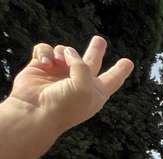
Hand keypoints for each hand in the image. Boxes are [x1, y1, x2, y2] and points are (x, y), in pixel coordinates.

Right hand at [9, 36, 134, 133]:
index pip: (112, 79)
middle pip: (91, 61)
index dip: (120, 70)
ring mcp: (59, 74)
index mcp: (95, 91)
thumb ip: (82, 65)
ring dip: (62, 52)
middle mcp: (78, 81)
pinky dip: (45, 52)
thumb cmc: (64, 105)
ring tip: (58, 62)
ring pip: (65, 51)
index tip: (128, 62)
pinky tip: (44, 62)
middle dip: (96, 50)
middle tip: (100, 40)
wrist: (34, 113)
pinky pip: (45, 50)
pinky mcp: (40, 67)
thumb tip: (67, 51)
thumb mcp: (84, 86)